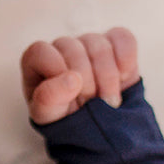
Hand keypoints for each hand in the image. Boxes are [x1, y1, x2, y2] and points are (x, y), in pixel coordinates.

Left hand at [20, 27, 140, 125]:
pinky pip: (124, 38)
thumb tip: (72, 79)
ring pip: (100, 46)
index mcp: (37, 60)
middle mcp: (62, 47)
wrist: (96, 124)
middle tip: (90, 105)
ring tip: (108, 101)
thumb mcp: (48, 116)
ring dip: (108, 79)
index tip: (68, 95)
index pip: (41, 51)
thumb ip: (49, 98)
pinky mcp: (115, 42)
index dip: (56, 72)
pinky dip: (126, 60)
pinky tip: (123, 78)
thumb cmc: (63, 117)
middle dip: (85, 83)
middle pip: (73, 49)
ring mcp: (89, 42)